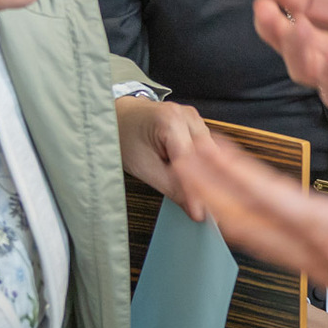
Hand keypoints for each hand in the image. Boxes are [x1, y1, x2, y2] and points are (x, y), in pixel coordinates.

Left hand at [116, 96, 210, 219]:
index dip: (195, 189)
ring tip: (195, 195)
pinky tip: (193, 179)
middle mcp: (186, 115)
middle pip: (206, 156)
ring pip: (209, 153)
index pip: (191, 161)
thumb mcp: (144, 168)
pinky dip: (200, 165)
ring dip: (204, 174)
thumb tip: (195, 208)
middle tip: (201, 209)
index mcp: (171, 120)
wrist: (118, 118)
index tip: (198, 212)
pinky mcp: (195, 124)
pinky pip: (205, 149)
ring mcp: (193, 118)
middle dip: (204, 183)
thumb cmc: (124, 136)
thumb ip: (172, 189)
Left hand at [173, 96, 327, 327]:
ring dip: (218, 204)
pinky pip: (263, 244)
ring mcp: (305, 262)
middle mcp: (304, 247)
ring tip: (196, 183)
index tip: (204, 145)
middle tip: (179, 159)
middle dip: (206, 186)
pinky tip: (237, 219)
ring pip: (247, 233)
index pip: (263, 193)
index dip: (230, 168)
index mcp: (321, 228)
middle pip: (239, 216)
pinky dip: (241, 225)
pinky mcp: (312, 270)